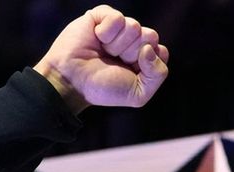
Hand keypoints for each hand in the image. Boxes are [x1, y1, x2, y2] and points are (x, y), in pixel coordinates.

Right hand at [33, 5, 169, 112]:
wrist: (72, 81)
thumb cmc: (103, 88)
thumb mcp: (138, 94)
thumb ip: (158, 74)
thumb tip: (150, 49)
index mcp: (144, 57)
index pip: (161, 51)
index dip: (147, 63)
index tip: (130, 72)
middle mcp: (133, 40)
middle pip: (151, 36)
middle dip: (132, 53)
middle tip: (115, 61)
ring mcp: (118, 27)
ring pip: (135, 26)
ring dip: (118, 45)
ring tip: (104, 51)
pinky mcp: (102, 16)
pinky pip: (117, 18)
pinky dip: (107, 32)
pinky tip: (97, 38)